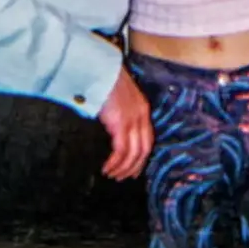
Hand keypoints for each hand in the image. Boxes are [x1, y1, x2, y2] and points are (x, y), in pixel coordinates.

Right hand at [98, 66, 153, 180]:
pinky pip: (121, 151)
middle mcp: (141, 116)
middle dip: (134, 167)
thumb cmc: (105, 81)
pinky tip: (107, 167)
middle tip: (123, 177)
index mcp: (142, 109)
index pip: (148, 139)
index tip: (135, 168)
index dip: (142, 156)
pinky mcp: (121, 124)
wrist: (100, 70)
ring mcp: (132, 120)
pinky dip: (115, 163)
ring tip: (112, 174)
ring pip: (133, 154)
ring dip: (123, 168)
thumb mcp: (120, 97)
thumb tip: (114, 128)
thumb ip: (121, 112)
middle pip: (144, 149)